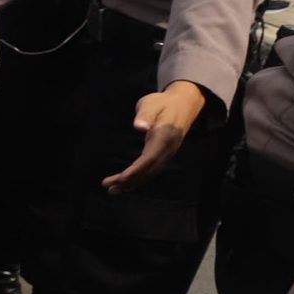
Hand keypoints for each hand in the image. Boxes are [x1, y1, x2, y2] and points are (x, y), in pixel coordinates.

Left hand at [105, 79, 206, 193]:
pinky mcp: (166, 153)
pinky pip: (153, 169)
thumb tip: (139, 127)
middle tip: (109, 188)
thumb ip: (145, 115)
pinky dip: (140, 178)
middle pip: (149, 169)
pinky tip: (128, 184)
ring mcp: (169, 152)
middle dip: (129, 181)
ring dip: (133, 183)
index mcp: (164, 137)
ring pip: (151, 172)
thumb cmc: (163, 102)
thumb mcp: (151, 103)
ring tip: (113, 190)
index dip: (135, 171)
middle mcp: (168, 148)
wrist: (184, 103)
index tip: (119, 179)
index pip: (149, 159)